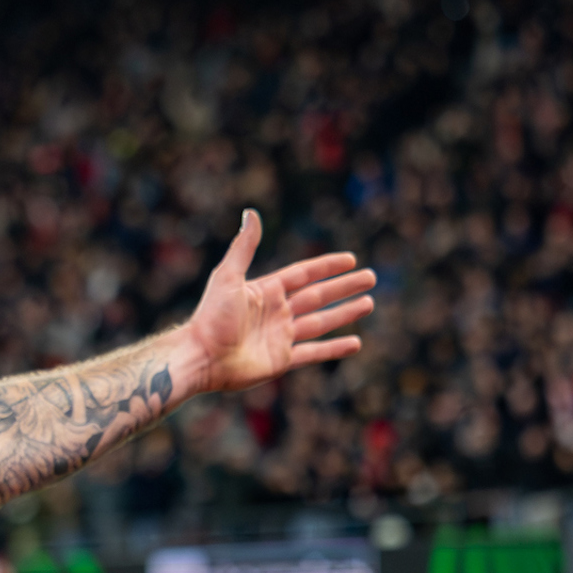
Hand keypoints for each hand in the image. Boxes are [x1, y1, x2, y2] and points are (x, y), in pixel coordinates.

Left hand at [182, 209, 376, 393]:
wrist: (201, 358)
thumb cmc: (211, 318)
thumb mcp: (227, 277)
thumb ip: (243, 247)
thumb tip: (251, 212)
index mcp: (265, 291)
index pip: (303, 274)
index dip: (327, 266)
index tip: (351, 259)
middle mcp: (276, 312)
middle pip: (318, 296)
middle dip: (344, 287)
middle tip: (371, 277)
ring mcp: (280, 336)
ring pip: (321, 322)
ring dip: (345, 313)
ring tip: (369, 303)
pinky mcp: (281, 360)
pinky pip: (314, 352)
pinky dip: (335, 349)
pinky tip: (355, 343)